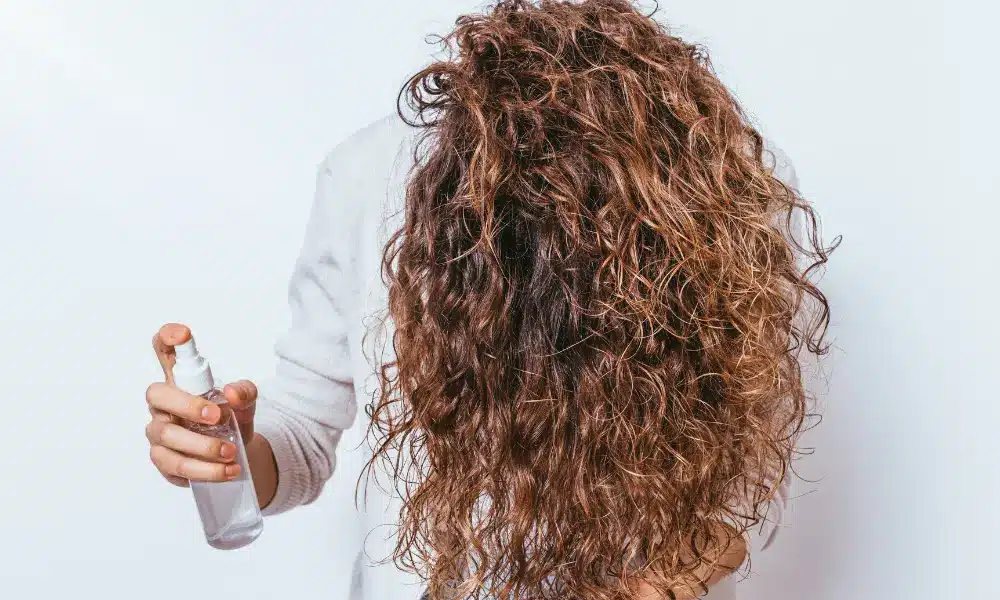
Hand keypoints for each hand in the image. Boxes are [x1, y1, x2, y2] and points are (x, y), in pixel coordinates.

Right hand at [145, 322, 258, 485]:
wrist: (237, 454)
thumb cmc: (232, 419)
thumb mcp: (247, 402)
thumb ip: (245, 391)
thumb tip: (233, 393)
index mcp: (181, 381)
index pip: (165, 352)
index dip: (168, 339)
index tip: (183, 335)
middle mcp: (164, 404)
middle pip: (156, 394)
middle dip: (187, 405)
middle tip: (217, 417)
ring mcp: (160, 432)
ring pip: (167, 436)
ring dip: (202, 446)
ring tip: (230, 451)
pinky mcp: (164, 461)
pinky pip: (176, 465)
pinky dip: (205, 470)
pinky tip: (228, 470)